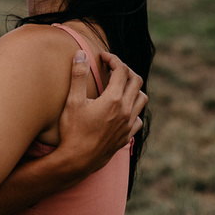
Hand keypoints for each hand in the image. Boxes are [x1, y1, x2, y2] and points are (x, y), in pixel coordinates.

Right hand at [57, 51, 146, 173]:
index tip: (103, 57)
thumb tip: (81, 54)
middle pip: (136, 81)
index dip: (113, 59)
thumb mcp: (72, 101)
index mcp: (113, 99)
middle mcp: (125, 110)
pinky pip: (138, 118)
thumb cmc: (73, 131)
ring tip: (120, 86)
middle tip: (112, 68)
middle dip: (125, 70)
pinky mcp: (127, 136)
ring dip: (134, 88)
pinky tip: (122, 110)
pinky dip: (134, 109)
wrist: (77, 161)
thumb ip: (78, 76)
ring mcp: (128, 124)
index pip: (121, 70)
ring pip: (142, 99)